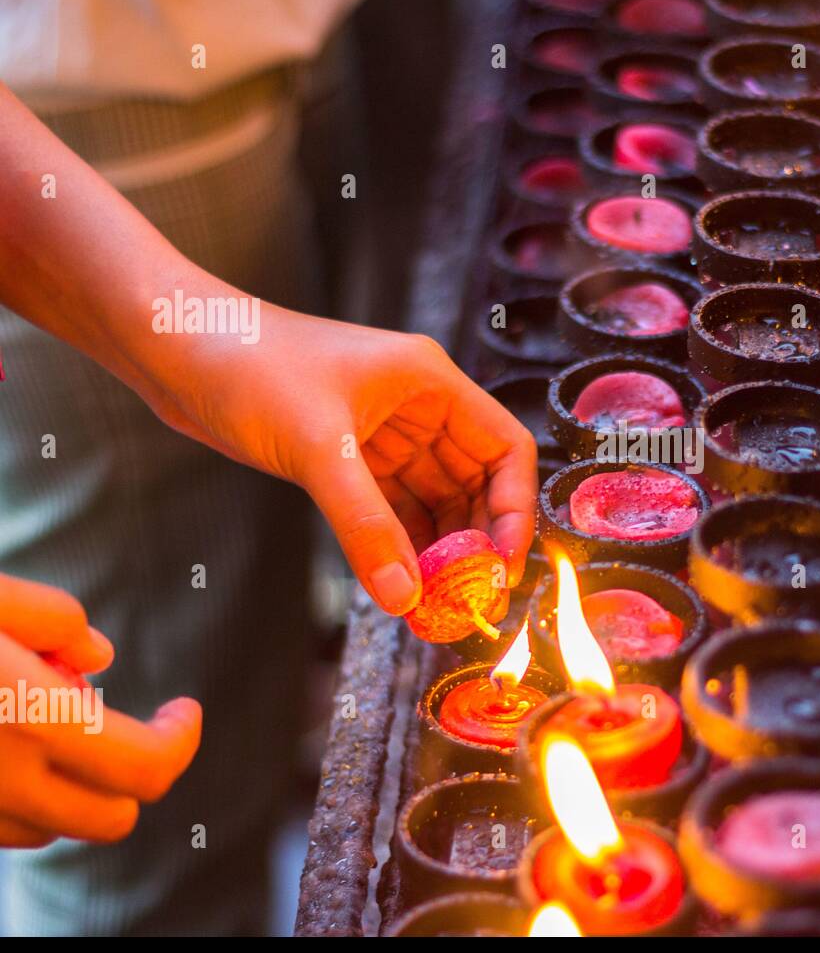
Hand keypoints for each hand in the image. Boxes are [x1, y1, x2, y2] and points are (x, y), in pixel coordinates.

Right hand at [0, 574, 201, 847]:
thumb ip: (49, 618)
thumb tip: (101, 656)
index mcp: (31, 717)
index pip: (145, 767)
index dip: (181, 740)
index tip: (185, 708)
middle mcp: (1, 780)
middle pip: (112, 817)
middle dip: (138, 774)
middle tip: (136, 725)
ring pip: (55, 830)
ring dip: (75, 790)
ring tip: (54, 725)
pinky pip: (7, 831)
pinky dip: (25, 800)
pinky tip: (10, 745)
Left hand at [139, 306, 536, 614]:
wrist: (172, 347)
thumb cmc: (247, 364)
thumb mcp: (317, 447)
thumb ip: (365, 525)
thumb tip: (405, 597)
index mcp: (430, 382)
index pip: (505, 449)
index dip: (515, 510)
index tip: (502, 567)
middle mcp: (418, 408)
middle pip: (477, 483)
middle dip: (478, 542)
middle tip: (471, 602)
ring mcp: (385, 435)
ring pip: (436, 503)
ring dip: (440, 551)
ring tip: (436, 604)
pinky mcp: (349, 458)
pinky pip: (393, 511)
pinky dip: (401, 547)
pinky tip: (401, 584)